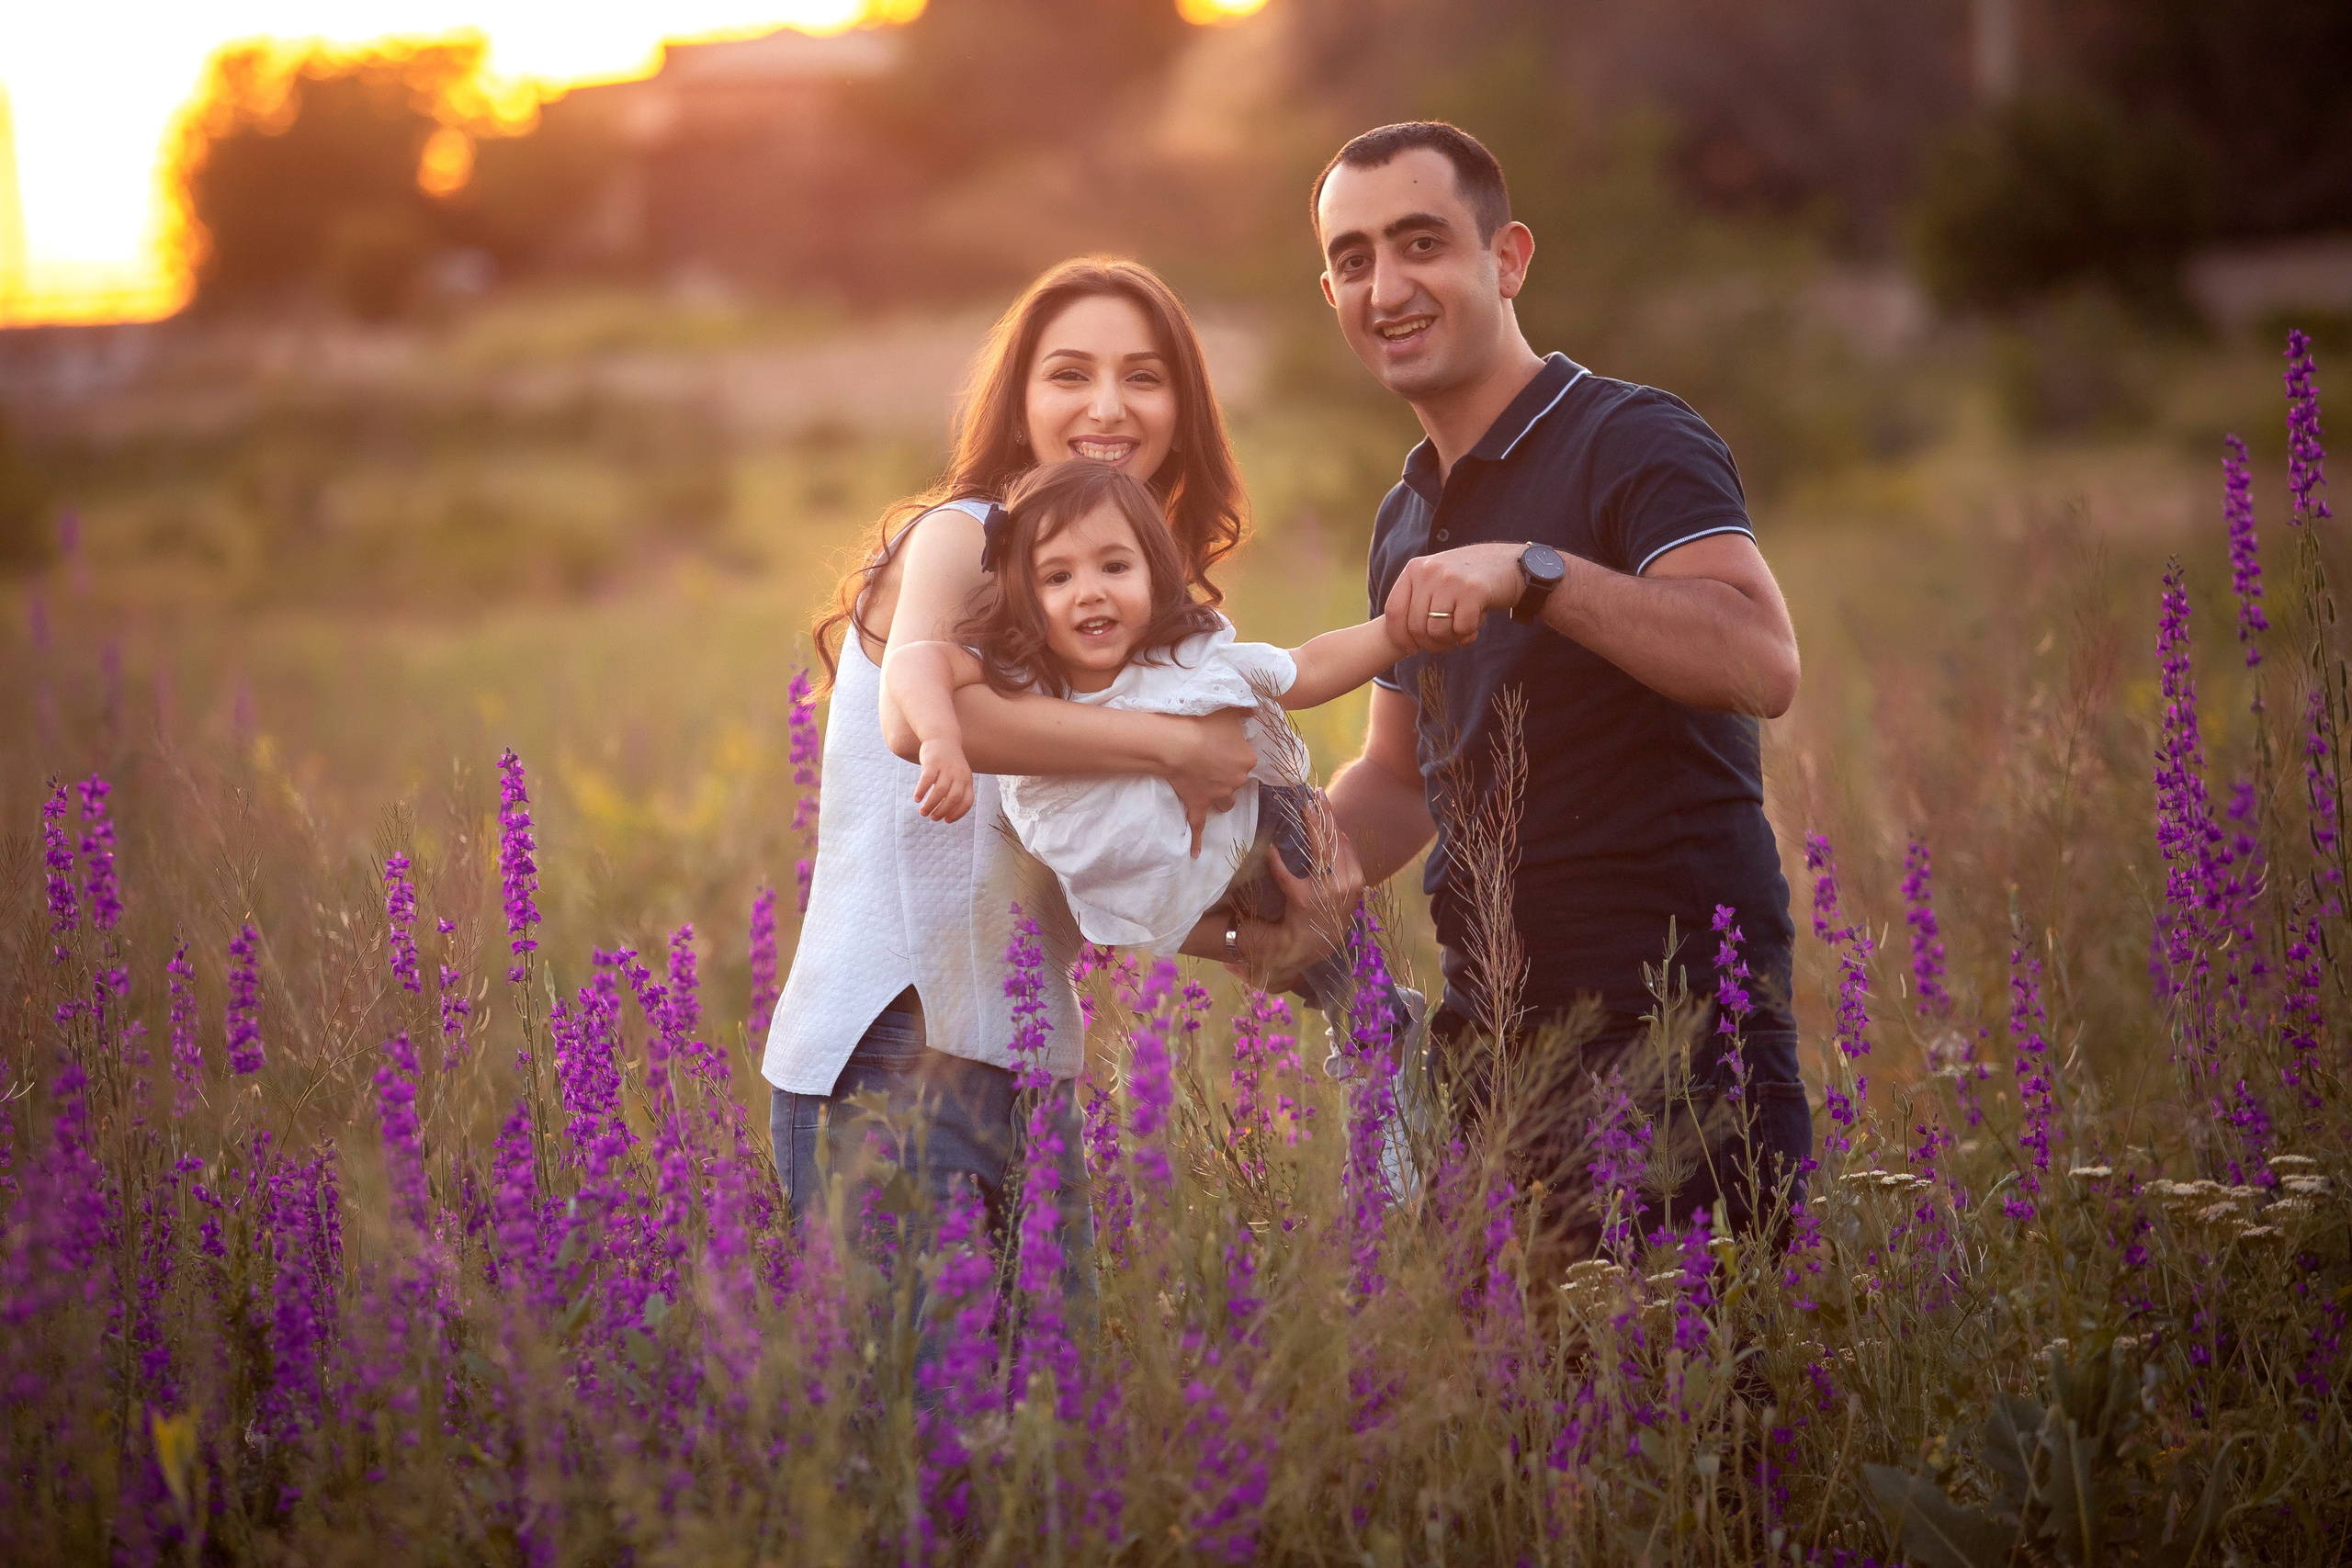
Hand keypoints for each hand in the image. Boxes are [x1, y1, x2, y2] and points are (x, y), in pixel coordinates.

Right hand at [913, 738, 973, 821]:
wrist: (943, 738)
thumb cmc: (950, 762)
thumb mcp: (960, 775)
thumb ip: (957, 791)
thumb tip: (947, 814)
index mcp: (967, 780)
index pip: (967, 801)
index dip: (958, 813)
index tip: (947, 820)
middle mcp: (959, 775)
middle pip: (953, 798)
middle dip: (942, 811)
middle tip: (933, 818)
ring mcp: (946, 768)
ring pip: (940, 791)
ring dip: (931, 805)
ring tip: (923, 812)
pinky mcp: (932, 762)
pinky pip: (927, 780)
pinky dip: (921, 791)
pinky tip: (917, 799)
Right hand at [1162, 709, 1256, 857]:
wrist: (1176, 744)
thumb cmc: (1203, 723)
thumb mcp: (1230, 710)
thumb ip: (1245, 710)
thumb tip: (1254, 710)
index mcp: (1247, 759)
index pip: (1247, 758)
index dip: (1235, 752)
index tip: (1223, 745)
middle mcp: (1236, 780)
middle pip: (1237, 780)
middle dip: (1227, 774)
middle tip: (1211, 761)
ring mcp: (1217, 796)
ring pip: (1225, 802)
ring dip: (1221, 798)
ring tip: (1210, 791)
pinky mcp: (1198, 805)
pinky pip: (1199, 827)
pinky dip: (1197, 842)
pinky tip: (1195, 854)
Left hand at [1228, 795, 1365, 980]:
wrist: (1310, 950)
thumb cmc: (1326, 920)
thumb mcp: (1344, 897)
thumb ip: (1345, 870)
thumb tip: (1338, 835)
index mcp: (1355, 882)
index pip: (1345, 845)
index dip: (1334, 822)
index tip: (1324, 804)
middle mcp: (1344, 885)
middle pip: (1334, 841)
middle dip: (1326, 815)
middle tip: (1316, 796)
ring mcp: (1325, 892)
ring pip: (1319, 851)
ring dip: (1312, 827)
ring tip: (1304, 809)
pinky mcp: (1303, 900)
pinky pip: (1287, 876)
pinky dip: (1276, 862)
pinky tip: (1270, 849)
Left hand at [1382, 542, 1527, 653]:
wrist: (1509, 564)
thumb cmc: (1468, 580)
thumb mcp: (1436, 581)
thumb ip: (1418, 601)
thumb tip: (1402, 639)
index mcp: (1414, 569)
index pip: (1394, 610)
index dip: (1400, 636)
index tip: (1411, 649)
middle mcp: (1428, 571)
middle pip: (1415, 626)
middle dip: (1429, 644)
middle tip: (1445, 643)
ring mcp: (1450, 579)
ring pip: (1436, 630)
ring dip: (1450, 639)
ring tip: (1461, 630)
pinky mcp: (1473, 590)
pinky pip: (1461, 629)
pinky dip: (1468, 634)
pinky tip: (1475, 624)